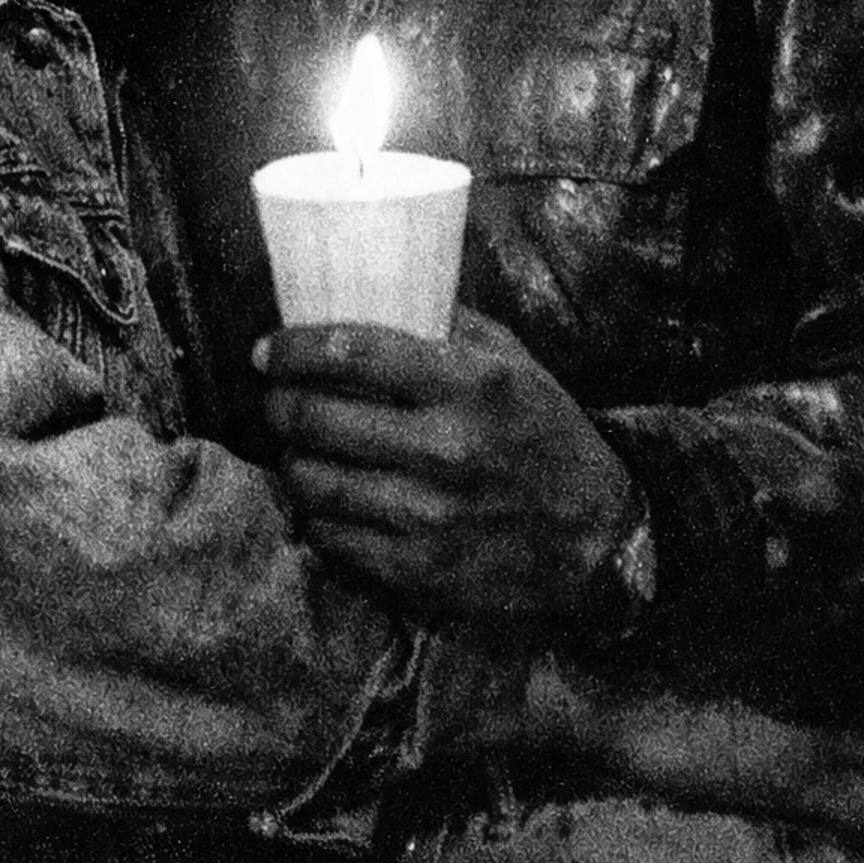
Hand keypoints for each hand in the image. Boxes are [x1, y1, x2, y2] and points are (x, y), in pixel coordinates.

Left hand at [259, 319, 636, 637]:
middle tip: (275, 398)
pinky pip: (331, 538)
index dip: (294, 348)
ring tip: (297, 448)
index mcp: (471, 384)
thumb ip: (447, 326)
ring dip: (292, 461)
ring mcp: (430, 517)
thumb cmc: (546, 436)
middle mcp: (448, 449)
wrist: (596, 541)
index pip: (354, 353)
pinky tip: (327, 500)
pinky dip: (317, 516)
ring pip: (313, 483)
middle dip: (280, 404)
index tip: (267, 350)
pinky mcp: (419, 572)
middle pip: (318, 418)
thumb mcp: (514, 363)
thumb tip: (370, 291)